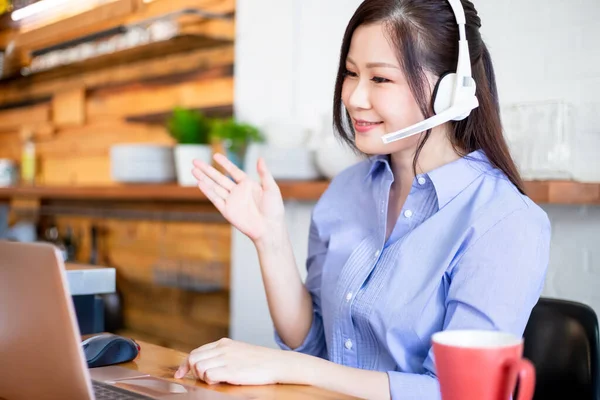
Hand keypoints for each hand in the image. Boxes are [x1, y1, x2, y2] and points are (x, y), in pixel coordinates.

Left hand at [174, 338, 294, 384]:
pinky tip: (220, 381)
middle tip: (204, 379)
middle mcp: (222, 349)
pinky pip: (208, 375)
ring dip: (203, 376)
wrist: (277, 363)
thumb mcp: (238, 351)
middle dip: (194, 371)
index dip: (185, 364)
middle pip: (194, 359)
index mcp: (223, 343)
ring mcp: (226, 359)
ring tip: (216, 379)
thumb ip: (222, 354)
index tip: (180, 374)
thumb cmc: (258, 361)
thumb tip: (205, 364)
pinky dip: (209, 381)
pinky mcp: (231, 370)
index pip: (196, 352)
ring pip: (199, 368)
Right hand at [192, 153, 284, 243]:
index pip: (233, 171)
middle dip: (207, 169)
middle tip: (195, 161)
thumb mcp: (271, 188)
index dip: (224, 163)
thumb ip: (264, 174)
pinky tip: (199, 183)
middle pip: (219, 178)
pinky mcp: (227, 211)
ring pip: (214, 187)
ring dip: (203, 179)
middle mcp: (237, 191)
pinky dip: (207, 191)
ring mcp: (231, 201)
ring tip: (193, 170)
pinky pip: (215, 199)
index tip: (215, 155)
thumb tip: (260, 158)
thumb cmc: (274, 209)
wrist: (270, 228)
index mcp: (248, 185)